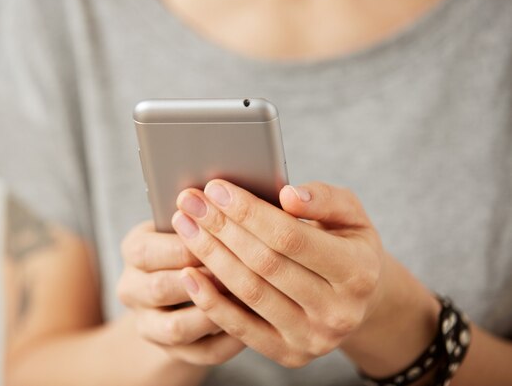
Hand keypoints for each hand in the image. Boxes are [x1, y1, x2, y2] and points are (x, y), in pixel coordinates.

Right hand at [116, 221, 244, 364]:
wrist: (179, 290)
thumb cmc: (194, 242)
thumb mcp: (189, 222)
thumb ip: (206, 212)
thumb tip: (234, 196)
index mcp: (134, 250)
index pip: (147, 250)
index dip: (188, 244)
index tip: (223, 235)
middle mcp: (132, 289)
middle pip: (160, 289)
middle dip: (202, 279)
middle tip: (240, 269)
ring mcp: (149, 324)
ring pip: (176, 328)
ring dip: (214, 313)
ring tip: (248, 298)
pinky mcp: (172, 352)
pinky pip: (201, 353)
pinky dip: (229, 340)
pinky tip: (253, 324)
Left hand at [171, 180, 391, 367]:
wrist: (359, 300)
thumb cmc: (347, 245)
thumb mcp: (351, 215)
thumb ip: (325, 200)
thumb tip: (288, 195)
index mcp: (358, 271)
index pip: (290, 237)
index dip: (249, 212)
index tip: (216, 189)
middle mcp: (338, 311)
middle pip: (264, 264)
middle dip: (221, 228)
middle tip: (190, 202)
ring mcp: (313, 338)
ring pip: (248, 293)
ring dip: (209, 257)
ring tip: (184, 226)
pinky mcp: (289, 355)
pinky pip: (240, 329)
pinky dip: (211, 301)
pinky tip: (188, 273)